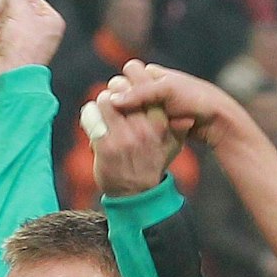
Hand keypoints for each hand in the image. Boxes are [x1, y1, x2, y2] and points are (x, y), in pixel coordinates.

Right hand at [0, 0, 64, 73]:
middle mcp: (47, 31)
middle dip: (6, 2)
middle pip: (23, 8)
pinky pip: (11, 33)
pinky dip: (1, 28)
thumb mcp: (18, 10)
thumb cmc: (20, 47)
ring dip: (1, 14)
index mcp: (52, 20)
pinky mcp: (23, 51)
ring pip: (16, 20)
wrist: (13, 78)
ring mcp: (35, 43)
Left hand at [91, 65, 182, 197]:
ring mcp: (124, 137)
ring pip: (105, 100)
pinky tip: (92, 122)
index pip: (145, 86)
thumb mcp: (172, 147)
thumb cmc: (152, 166)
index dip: (133, 81)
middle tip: (112, 96)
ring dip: (101, 102)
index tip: (129, 88)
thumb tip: (187, 116)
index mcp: (161, 124)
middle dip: (115, 89)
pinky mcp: (105, 146)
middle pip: (122, 88)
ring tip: (103, 110)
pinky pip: (91, 117)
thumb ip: (178, 129)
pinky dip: (89, 115)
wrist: (136, 195)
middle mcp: (144, 128)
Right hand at [103, 63, 250, 150]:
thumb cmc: (195, 100)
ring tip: (132, 129)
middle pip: (126, 92)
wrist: (217, 121)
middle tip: (127, 115)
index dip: (125, 84)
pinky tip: (136, 138)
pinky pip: (140, 125)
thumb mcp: (167, 91)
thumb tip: (111, 100)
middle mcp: (153, 88)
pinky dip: (138, 129)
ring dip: (130, 119)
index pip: (128, 73)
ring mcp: (155, 107)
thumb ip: (139, 93)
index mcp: (154, 74)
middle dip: (125, 104)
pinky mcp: (158, 124)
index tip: (127, 98)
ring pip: (131, 111)